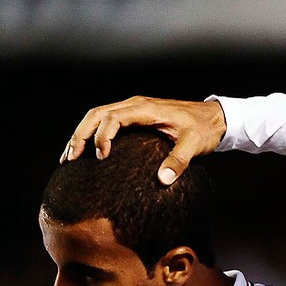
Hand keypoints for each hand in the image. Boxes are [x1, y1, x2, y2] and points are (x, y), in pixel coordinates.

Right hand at [60, 96, 226, 184]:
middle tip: (70, 159)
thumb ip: (179, 162)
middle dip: (80, 135)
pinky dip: (92, 133)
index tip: (101, 157)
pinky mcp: (135, 116)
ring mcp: (134, 108)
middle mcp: (136, 104)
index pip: (112, 117)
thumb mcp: (194, 146)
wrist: (215, 118)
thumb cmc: (204, 130)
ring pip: (97, 115)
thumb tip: (163, 181)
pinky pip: (107, 120)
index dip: (102, 136)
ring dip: (82, 133)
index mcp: (146, 108)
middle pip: (96, 114)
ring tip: (69, 157)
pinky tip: (86, 151)